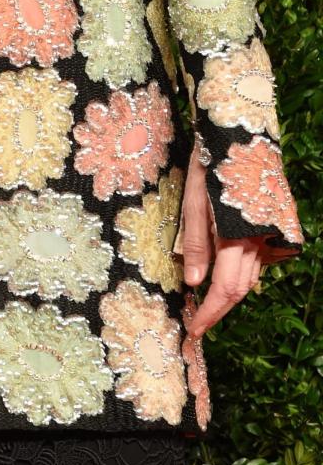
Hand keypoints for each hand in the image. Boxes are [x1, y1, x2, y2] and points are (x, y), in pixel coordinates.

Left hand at [181, 144, 270, 336]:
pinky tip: (221, 273)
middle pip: (241, 288)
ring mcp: (268, 233)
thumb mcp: (194, 202)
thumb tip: (194, 283)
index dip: (210, 313)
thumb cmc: (210, 165)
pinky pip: (256, 260)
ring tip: (204, 302)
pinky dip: (239, 272)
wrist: (238, 133)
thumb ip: (196, 243)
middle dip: (219, 309)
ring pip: (250, 275)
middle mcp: (259, 240)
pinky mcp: (270, 226)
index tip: (194, 331)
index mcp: (238, 236)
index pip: (225, 289)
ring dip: (228, 292)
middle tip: (198, 324)